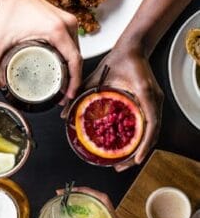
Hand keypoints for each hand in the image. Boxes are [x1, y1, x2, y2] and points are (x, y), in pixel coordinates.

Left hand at [0, 0, 81, 103]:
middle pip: (78, 59)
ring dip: (74, 71)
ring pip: (78, 53)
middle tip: (65, 97)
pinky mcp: (68, 23)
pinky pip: (74, 46)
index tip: (68, 95)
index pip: (73, 60)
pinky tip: (65, 71)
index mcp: (55, 31)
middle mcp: (67, 26)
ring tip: (66, 88)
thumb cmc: (10, 12)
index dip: (74, 81)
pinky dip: (71, 60)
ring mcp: (70, 23)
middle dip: (74, 80)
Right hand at [56, 187, 141, 217]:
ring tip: (66, 198)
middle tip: (64, 194)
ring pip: (96, 202)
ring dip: (81, 197)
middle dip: (80, 192)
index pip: (103, 200)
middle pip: (97, 198)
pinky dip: (84, 205)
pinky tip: (73, 209)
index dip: (88, 192)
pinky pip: (95, 210)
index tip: (74, 191)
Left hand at [83, 46, 163, 170]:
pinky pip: (148, 125)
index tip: (134, 160)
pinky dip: (140, 138)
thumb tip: (64, 115)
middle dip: (139, 154)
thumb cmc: (118, 60)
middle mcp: (153, 101)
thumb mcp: (97, 77)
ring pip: (151, 132)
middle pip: (152, 134)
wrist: (132, 50)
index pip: (150, 124)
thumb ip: (81, 95)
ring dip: (140, 149)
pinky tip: (129, 146)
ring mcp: (154, 103)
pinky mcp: (150, 104)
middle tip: (122, 167)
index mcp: (144, 94)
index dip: (143, 145)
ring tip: (125, 162)